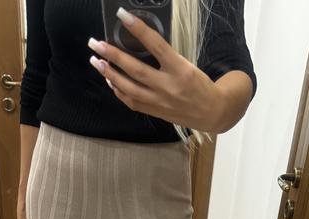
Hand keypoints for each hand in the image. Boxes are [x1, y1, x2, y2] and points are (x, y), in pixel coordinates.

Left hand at [87, 9, 228, 132]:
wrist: (212, 112)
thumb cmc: (199, 84)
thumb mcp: (187, 65)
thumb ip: (165, 57)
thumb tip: (139, 44)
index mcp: (180, 69)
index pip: (155, 45)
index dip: (137, 29)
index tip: (121, 15)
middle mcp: (169, 87)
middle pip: (135, 69)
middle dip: (112, 55)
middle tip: (96, 43)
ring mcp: (161, 102)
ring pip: (129, 88)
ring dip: (110, 74)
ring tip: (97, 61)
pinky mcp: (156, 112)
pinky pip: (132, 102)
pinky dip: (118, 90)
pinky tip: (110, 80)